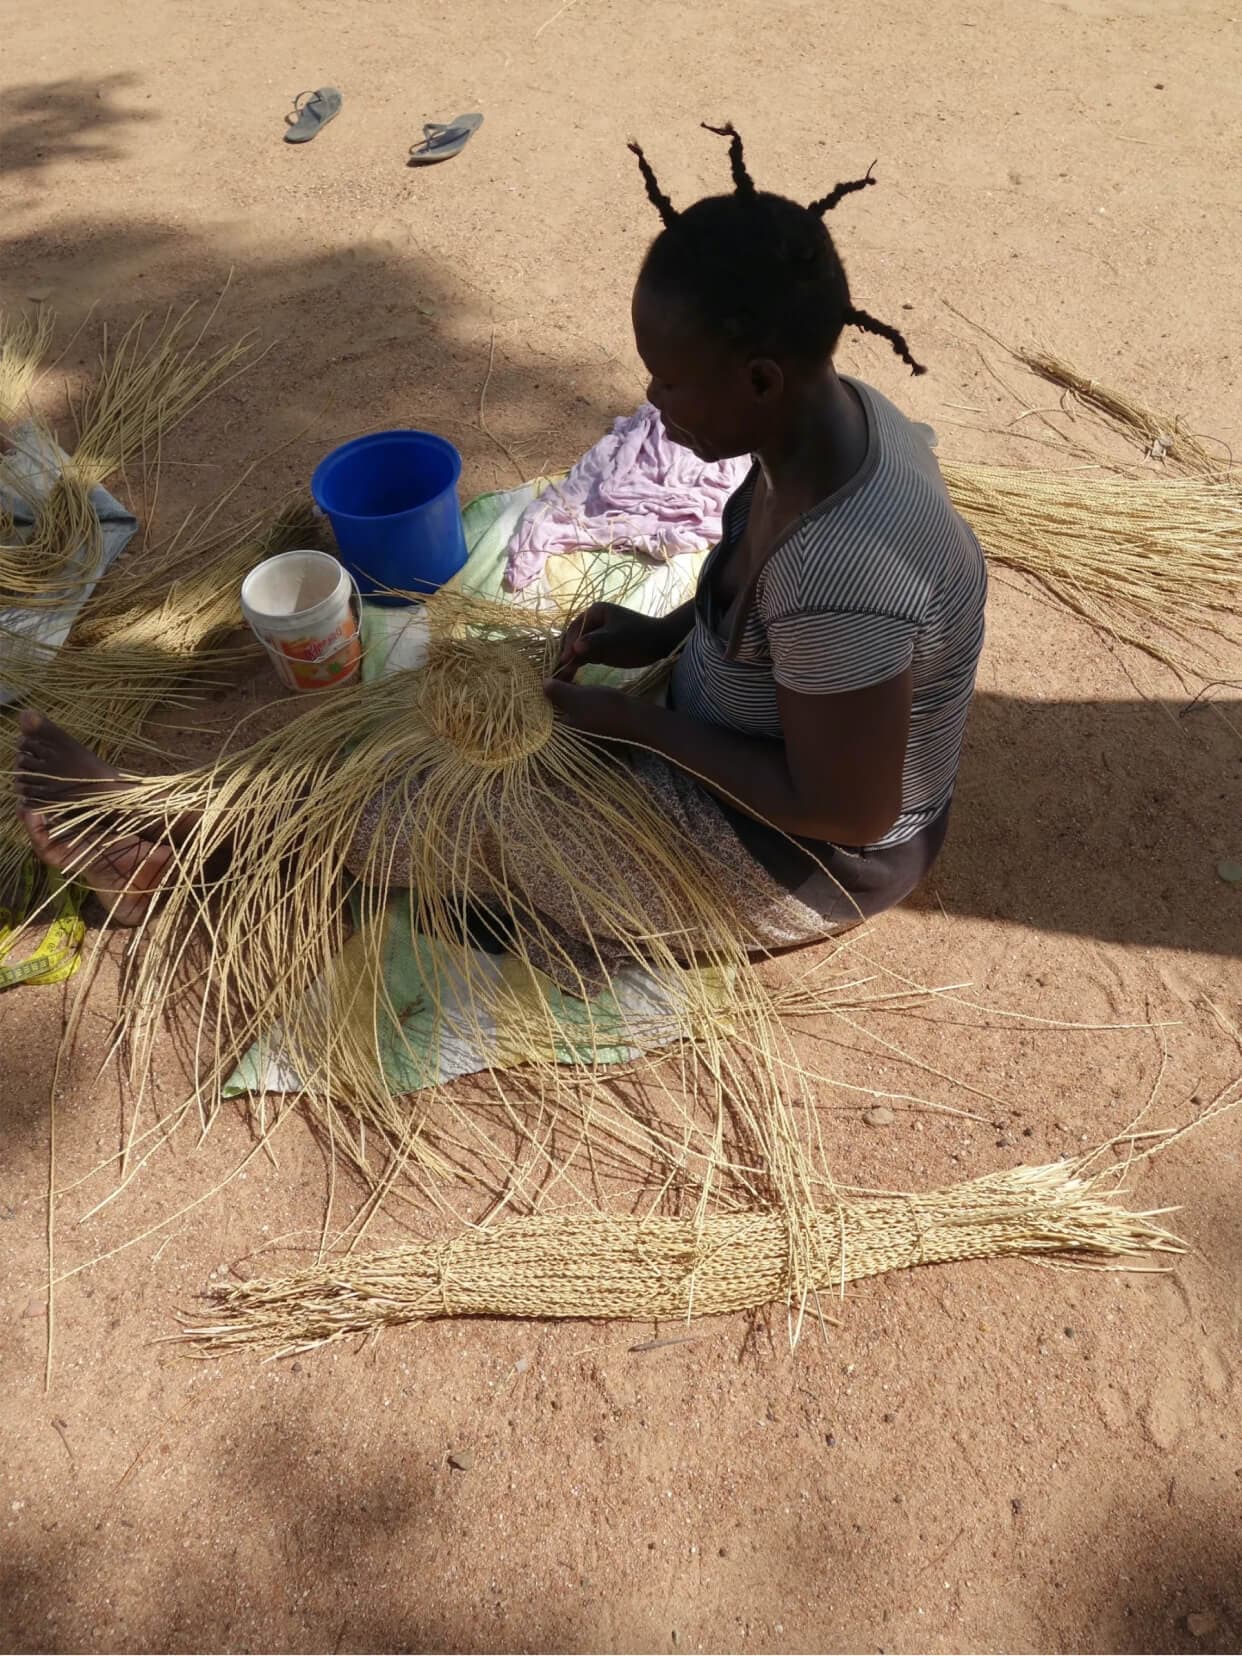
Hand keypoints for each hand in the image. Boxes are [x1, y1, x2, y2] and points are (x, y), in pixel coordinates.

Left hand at [542, 677, 636, 739]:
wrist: (638, 720)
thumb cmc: (604, 709)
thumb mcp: (577, 697)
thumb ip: (556, 691)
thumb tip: (542, 684)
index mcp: (562, 733)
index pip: (545, 711)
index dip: (547, 692)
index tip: (550, 675)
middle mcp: (570, 738)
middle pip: (557, 711)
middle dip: (558, 693)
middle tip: (561, 674)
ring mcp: (583, 735)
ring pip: (569, 711)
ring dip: (569, 695)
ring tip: (571, 677)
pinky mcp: (595, 730)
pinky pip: (581, 713)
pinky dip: (580, 701)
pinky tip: (584, 689)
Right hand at [553, 602, 675, 680]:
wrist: (662, 644)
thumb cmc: (640, 638)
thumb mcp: (617, 640)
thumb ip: (596, 643)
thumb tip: (574, 648)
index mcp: (594, 612)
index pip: (574, 630)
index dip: (567, 646)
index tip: (563, 663)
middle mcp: (592, 621)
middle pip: (572, 639)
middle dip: (565, 656)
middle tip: (557, 675)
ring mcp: (595, 635)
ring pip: (576, 649)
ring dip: (569, 663)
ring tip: (561, 679)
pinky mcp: (600, 648)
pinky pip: (584, 656)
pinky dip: (577, 665)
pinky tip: (570, 678)